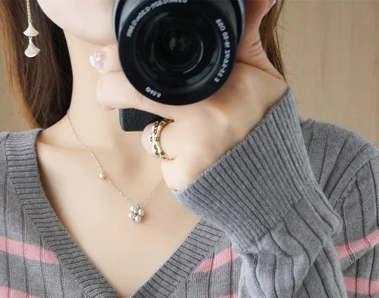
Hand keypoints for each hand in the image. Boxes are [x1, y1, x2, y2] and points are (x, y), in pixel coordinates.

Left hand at [91, 0, 287, 191]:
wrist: (276, 177)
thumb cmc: (265, 122)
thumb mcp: (262, 75)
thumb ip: (247, 38)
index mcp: (222, 82)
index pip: (156, 66)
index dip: (121, 59)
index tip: (102, 58)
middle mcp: (207, 114)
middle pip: (134, 94)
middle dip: (111, 91)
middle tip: (107, 91)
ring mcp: (194, 149)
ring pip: (148, 134)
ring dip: (157, 132)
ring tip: (186, 133)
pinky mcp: (185, 178)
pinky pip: (161, 164)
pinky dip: (171, 162)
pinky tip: (191, 159)